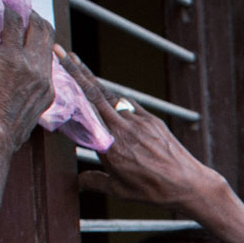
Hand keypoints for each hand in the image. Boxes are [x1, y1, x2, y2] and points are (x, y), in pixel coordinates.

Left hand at [0, 9, 54, 153]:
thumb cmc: (0, 134)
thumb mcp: (22, 120)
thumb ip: (24, 105)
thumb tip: (14, 100)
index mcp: (48, 92)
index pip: (50, 60)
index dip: (42, 42)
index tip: (32, 33)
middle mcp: (44, 76)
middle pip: (48, 39)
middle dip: (37, 21)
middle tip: (23, 10)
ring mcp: (30, 66)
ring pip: (36, 29)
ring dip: (25, 14)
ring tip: (14, 4)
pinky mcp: (11, 58)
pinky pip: (13, 26)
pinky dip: (9, 13)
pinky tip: (1, 5)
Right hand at [58, 48, 222, 209]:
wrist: (188, 183)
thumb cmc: (152, 191)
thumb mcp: (119, 190)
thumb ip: (94, 182)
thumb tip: (77, 182)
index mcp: (109, 146)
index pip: (83, 114)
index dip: (69, 93)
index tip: (55, 75)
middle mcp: (122, 129)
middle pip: (95, 94)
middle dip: (76, 70)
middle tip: (61, 51)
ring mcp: (138, 121)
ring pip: (112, 98)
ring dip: (95, 83)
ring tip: (79, 65)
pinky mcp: (152, 119)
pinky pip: (129, 105)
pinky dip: (117, 100)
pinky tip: (109, 98)